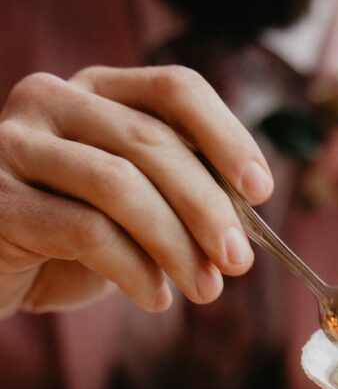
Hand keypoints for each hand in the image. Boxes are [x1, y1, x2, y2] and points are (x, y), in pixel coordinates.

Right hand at [0, 66, 272, 317]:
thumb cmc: (68, 237)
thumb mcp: (132, 213)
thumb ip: (178, 205)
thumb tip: (244, 235)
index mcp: (99, 92)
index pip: (174, 89)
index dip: (226, 136)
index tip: (261, 189)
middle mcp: (55, 102)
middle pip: (152, 141)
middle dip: (208, 207)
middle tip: (239, 262)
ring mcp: (19, 145)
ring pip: (118, 185)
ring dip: (176, 245)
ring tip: (205, 290)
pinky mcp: (0, 200)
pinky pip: (84, 231)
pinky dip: (133, 270)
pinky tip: (156, 299)